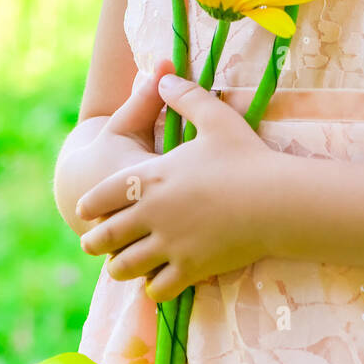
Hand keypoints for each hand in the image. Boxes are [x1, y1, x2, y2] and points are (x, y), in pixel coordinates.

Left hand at [76, 73, 278, 301]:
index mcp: (151, 179)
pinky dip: (153, 287)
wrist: (277, 201)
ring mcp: (171, 246)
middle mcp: (152, 215)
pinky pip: (158, 289)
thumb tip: (162, 75)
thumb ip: (185, 96)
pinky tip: (156, 281)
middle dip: (95, 241)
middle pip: (106, 237)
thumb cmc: (246, 157)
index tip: (86, 209)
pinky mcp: (191, 269)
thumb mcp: (216, 118)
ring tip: (120, 265)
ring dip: (120, 267)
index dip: (90, 204)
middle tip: (91, 244)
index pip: (102, 197)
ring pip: (125, 268)